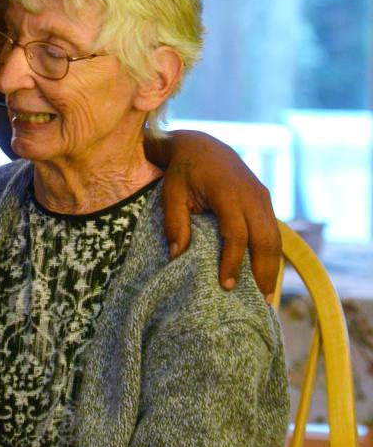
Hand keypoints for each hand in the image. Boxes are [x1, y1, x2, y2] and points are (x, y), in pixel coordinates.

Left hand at [157, 130, 280, 298]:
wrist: (200, 145)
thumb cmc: (182, 173)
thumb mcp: (171, 194)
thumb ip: (175, 224)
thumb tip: (177, 256)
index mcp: (227, 193)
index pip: (237, 233)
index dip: (233, 261)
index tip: (226, 285)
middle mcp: (251, 195)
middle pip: (265, 238)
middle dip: (264, 271)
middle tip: (261, 301)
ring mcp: (262, 196)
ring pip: (275, 236)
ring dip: (273, 266)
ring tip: (268, 295)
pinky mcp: (265, 199)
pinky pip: (274, 230)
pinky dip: (272, 253)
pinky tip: (267, 273)